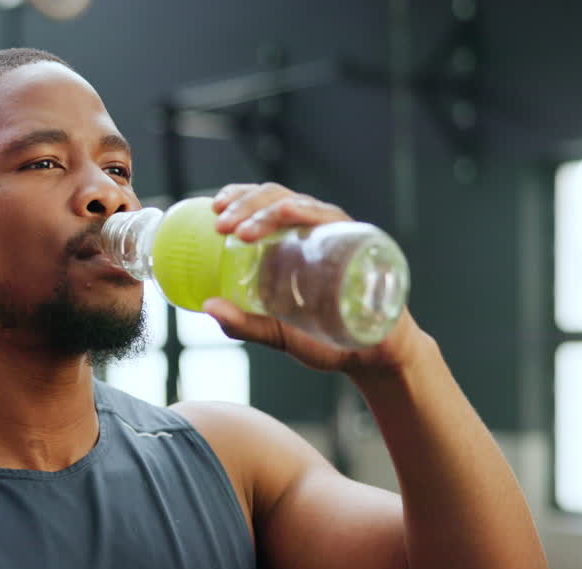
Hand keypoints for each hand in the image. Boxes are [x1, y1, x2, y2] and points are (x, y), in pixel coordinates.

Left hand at [206, 183, 426, 375]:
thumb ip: (244, 324)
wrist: (373, 357)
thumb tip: (207, 307)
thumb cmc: (327, 339)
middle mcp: (313, 231)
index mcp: (290, 243)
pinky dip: (308, 211)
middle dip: (245, 204)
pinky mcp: (360, 243)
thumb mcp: (276, 333)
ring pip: (300, 204)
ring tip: (242, 230)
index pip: (262, 204)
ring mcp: (337, 234)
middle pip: (276, 198)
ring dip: (268, 210)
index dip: (237, 198)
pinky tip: (288, 213)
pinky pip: (333, 218)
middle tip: (220, 224)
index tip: (212, 211)